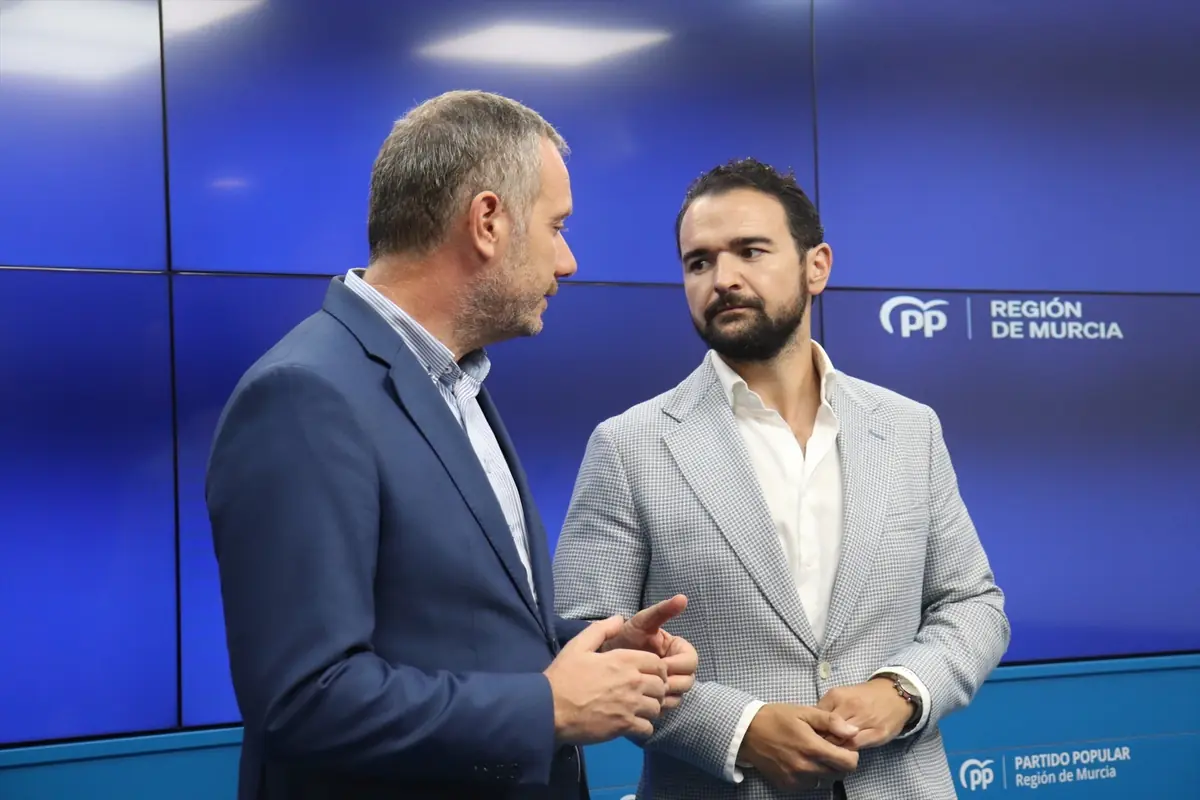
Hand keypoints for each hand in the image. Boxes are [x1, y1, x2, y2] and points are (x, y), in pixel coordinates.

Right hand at [544, 615, 669, 744]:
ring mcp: (630, 705)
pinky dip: (643, 727)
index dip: (657, 669)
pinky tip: (632, 724)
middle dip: (656, 689)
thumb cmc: (563, 676)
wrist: (549, 708)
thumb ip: (601, 630)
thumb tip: (620, 619)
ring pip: (657, 707)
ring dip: (650, 708)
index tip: (648, 674)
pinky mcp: (624, 726)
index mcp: (624, 660)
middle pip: (661, 686)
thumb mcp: (578, 645)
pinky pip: (648, 728)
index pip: (658, 664)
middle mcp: (632, 682)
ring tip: (638, 709)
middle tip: (644, 692)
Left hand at [600, 595, 696, 708]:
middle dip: (671, 682)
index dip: (677, 664)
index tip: (660, 664)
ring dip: (663, 695)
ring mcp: (670, 685)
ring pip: (678, 696)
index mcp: (678, 650)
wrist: (606, 657)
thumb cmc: (625, 637)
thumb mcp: (642, 622)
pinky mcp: (659, 700)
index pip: (691, 661)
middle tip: (649, 680)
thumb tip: (683, 597)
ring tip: (643, 688)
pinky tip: (641, 698)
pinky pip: (666, 708)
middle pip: (688, 681)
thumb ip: (662, 611)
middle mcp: (678, 669)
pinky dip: (656, 705)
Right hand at [737, 704, 859, 791]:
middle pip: (839, 774)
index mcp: (812, 747)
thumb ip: (831, 721)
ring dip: (824, 770)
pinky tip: (801, 761)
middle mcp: (806, 767)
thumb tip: (853, 731)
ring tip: (813, 754)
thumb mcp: (805, 712)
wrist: (747, 731)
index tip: (843, 746)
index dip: (851, 754)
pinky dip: (810, 775)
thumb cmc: (777, 718)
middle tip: (827, 747)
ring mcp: (796, 779)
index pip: (848, 763)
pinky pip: (809, 785)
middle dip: (838, 762)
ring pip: (824, 780)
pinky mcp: (787, 785)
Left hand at [817, 678, 913, 749]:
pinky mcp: (877, 733)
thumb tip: (809, 725)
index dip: (811, 730)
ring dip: (834, 748)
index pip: (816, 718)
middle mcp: (850, 706)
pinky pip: (855, 746)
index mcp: (837, 696)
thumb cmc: (864, 697)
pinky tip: (844, 751)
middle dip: (821, 741)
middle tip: (818, 748)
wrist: (894, 694)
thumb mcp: (842, 695)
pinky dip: (847, 751)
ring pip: (840, 740)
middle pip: (826, 730)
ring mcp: (865, 720)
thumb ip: (827, 709)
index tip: (809, 737)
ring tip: (830, 751)